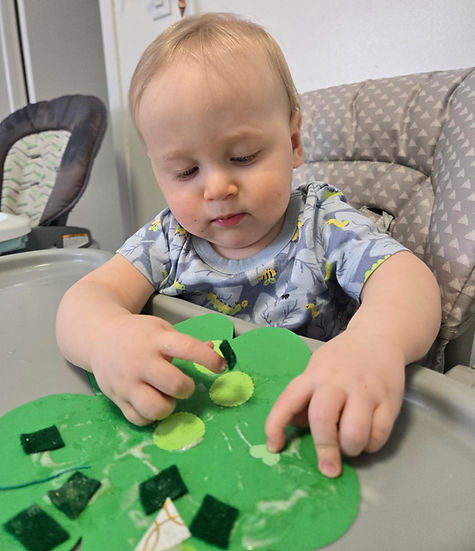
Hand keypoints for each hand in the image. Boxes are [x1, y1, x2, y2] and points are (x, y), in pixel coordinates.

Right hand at [90, 313, 224, 424]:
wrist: (99, 337)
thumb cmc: (139, 334)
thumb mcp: (162, 329)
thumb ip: (186, 343)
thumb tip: (213, 351)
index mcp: (156, 340)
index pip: (187, 348)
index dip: (208, 359)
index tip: (220, 366)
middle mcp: (141, 361)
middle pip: (174, 384)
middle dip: (186, 388)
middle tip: (184, 385)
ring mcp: (127, 382)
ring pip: (156, 408)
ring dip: (169, 406)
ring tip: (166, 397)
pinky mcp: (117, 399)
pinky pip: (139, 419)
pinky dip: (150, 417)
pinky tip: (151, 403)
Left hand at [265, 328, 404, 476]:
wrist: (378, 337)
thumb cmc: (341, 359)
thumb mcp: (316, 370)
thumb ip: (305, 397)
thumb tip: (294, 427)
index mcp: (314, 375)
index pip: (288, 400)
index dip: (276, 425)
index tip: (275, 447)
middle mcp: (337, 382)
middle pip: (322, 419)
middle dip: (324, 449)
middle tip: (328, 467)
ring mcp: (365, 391)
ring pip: (354, 433)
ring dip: (350, 449)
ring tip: (350, 445)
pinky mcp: (389, 400)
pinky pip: (379, 435)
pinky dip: (372, 445)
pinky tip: (368, 438)